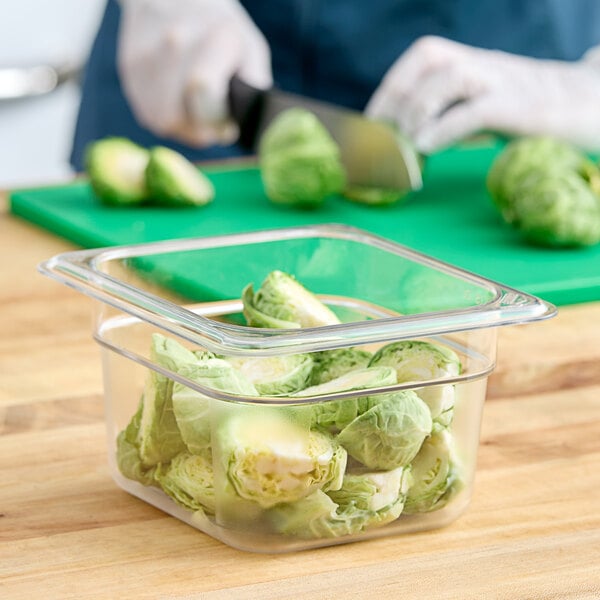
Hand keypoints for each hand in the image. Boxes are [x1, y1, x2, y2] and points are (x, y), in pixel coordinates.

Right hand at [117, 0, 271, 146]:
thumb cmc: (221, 32)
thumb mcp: (251, 52)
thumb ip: (252, 91)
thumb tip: (235, 127)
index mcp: (214, 37)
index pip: (203, 94)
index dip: (216, 120)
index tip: (224, 121)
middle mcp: (174, 42)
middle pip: (177, 117)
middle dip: (199, 130)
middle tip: (209, 117)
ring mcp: (146, 55)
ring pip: (160, 121)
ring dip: (181, 126)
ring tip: (193, 109)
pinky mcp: (128, 67)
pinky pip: (147, 113)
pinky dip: (164, 115)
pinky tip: (176, 99)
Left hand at [366, 36, 599, 153]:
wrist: (588, 110)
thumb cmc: (524, 115)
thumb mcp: (478, 110)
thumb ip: (444, 117)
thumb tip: (402, 145)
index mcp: (471, 62)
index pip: (420, 60)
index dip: (389, 89)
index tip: (369, 125)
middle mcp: (484, 64)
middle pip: (430, 56)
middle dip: (397, 96)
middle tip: (384, 138)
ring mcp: (505, 82)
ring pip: (452, 75)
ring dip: (419, 110)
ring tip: (407, 145)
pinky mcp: (523, 109)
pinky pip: (478, 110)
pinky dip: (445, 128)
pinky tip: (426, 148)